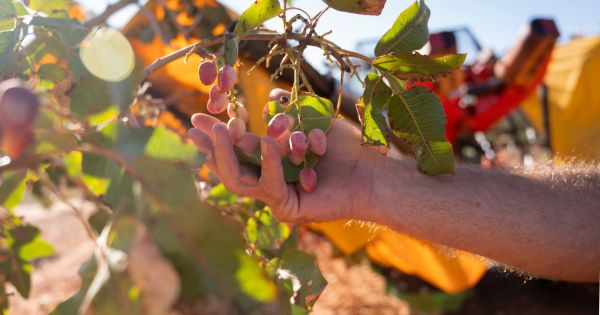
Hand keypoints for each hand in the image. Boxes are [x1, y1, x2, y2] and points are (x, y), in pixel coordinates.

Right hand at [188, 114, 384, 222]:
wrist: (373, 170)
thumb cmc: (345, 147)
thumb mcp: (311, 121)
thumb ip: (289, 111)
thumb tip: (272, 99)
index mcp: (272, 161)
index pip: (237, 148)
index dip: (217, 134)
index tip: (200, 115)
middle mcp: (270, 180)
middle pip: (230, 167)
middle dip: (210, 145)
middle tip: (194, 125)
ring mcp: (276, 197)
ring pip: (239, 180)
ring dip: (227, 154)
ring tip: (223, 129)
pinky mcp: (287, 209)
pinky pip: (269, 186)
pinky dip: (268, 164)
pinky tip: (268, 144)